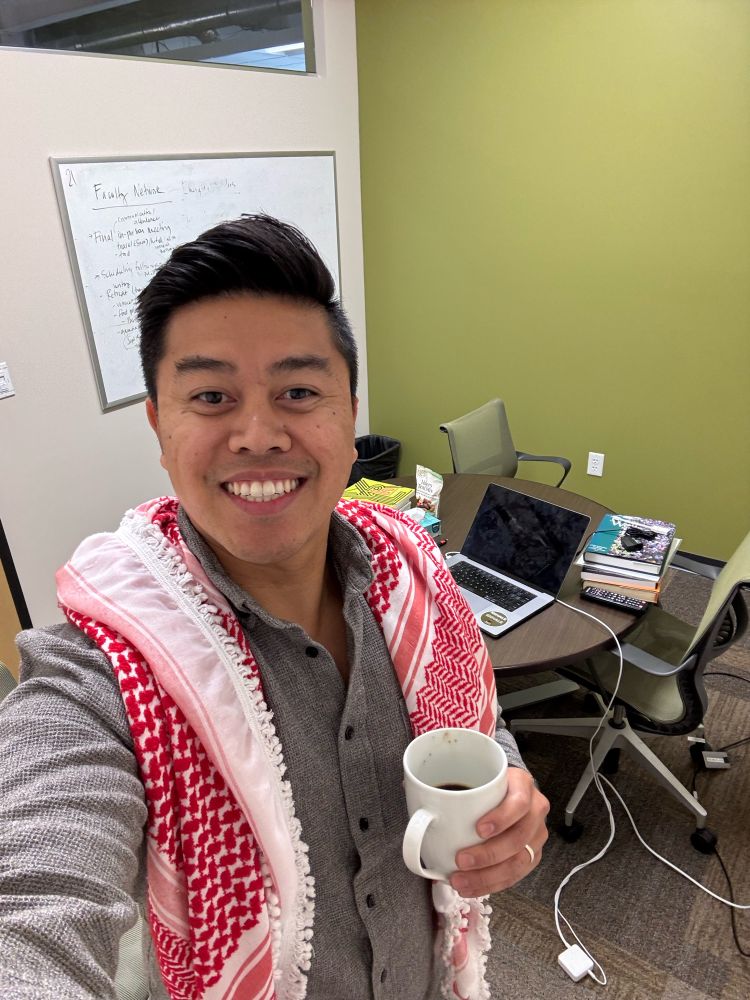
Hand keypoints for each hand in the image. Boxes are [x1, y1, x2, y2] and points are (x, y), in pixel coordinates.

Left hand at [449, 767, 548, 897]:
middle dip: (488, 854)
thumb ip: (450, 782)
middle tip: (460, 861)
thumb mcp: (475, 774)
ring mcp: (536, 834)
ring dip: (487, 876)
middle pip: (518, 837)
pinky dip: (492, 884)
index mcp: (521, 784)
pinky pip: (515, 875)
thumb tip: (412, 788)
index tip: (478, 829)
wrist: (509, 790)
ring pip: (519, 861)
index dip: (501, 817)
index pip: (519, 802)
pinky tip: (472, 886)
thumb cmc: (489, 784)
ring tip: (460, 881)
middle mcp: (535, 810)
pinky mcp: (532, 854)